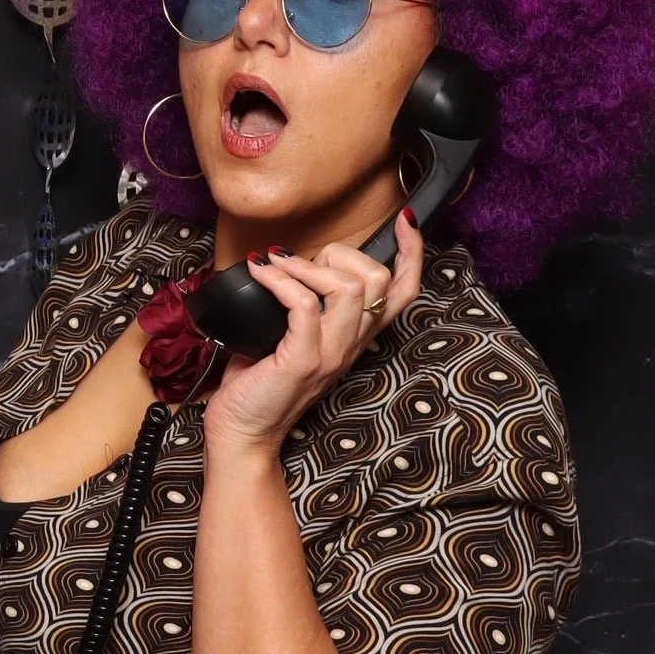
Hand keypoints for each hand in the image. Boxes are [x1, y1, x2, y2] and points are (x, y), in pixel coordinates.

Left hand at [202, 210, 424, 458]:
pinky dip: (279, 279)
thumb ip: (301, 306)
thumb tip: (283, 263)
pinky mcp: (302, 360)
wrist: (242, 432)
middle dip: (340, 254)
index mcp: (355, 338)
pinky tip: (259, 273)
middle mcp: (350, 345)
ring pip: (348, 288)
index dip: (412, 252)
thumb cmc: (258, 384)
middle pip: (378, 279)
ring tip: (276, 268)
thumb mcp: (288, 337)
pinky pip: (303, 304)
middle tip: (300, 264)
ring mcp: (329, 353)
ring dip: (307, 266)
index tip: (404, 221)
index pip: (404, 292)